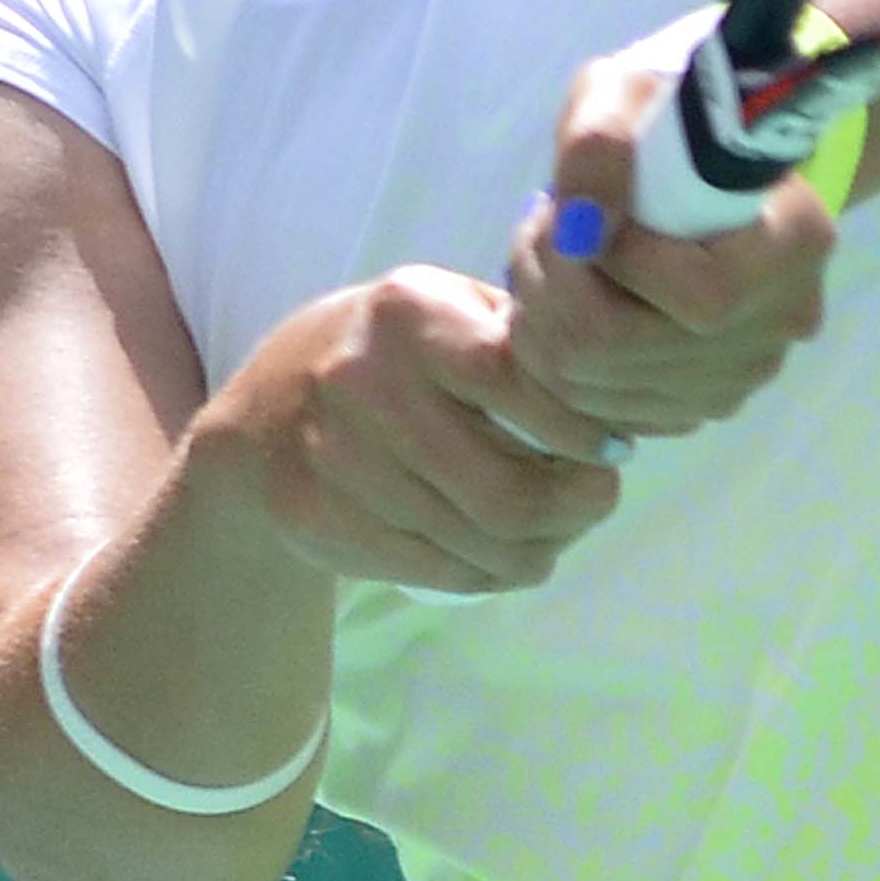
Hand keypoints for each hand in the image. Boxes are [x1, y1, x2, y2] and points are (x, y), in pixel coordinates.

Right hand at [200, 267, 625, 597]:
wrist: (262, 419)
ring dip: (544, 547)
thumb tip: (616, 390)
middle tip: (600, 496)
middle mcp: (364, 383)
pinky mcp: (322, 523)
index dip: (584, 429)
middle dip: (579, 506)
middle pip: (509, 491)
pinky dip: (493, 573)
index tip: (616, 445)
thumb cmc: (387, 354)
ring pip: (482, 544)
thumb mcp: (443, 308)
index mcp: (409, 313)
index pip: (523, 385)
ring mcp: (337, 461)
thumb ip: (519, 334)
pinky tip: (508, 552)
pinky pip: (442, 572)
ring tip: (559, 527)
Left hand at [503, 40, 837, 442]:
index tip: (580, 208)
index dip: (618, 261)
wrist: (708, 147)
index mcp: (795, 242)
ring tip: (540, 259)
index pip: (702, 296)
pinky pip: (605, 413)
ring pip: (604, 390)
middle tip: (535, 231)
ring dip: (542, 324)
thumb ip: (602, 145)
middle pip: (633, 351)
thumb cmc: (674, 107)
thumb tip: (580, 227)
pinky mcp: (702, 401)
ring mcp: (743, 372)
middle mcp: (781, 322)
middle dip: (552, 290)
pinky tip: (555, 304)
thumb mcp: (628, 89)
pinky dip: (557, 364)